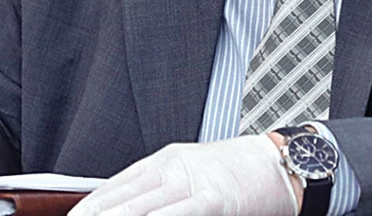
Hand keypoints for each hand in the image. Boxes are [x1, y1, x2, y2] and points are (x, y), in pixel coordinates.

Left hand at [68, 135, 297, 215]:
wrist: (279, 163)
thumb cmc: (237, 174)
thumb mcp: (191, 174)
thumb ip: (160, 192)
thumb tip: (128, 207)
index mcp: (164, 161)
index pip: (116, 185)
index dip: (91, 205)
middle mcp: (172, 167)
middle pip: (123, 196)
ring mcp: (193, 180)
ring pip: (143, 205)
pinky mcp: (214, 197)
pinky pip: (181, 211)